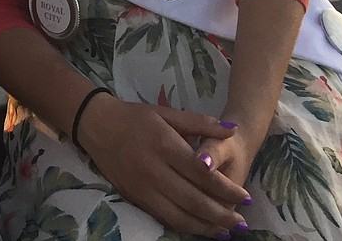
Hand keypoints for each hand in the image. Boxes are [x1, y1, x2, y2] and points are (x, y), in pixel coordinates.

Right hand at [79, 96, 249, 236]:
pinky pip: (164, 218)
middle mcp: (154, 170)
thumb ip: (200, 123)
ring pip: (179, 215)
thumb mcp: (167, 113)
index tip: (245, 197)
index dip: (226, 188)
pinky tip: (200, 228)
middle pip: (194, 199)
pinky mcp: (134, 198)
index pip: (202, 174)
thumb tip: (231, 132)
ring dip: (206, 227)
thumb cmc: (135, 117)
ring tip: (226, 231)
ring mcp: (143, 187)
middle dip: (221, 214)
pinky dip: (185, 226)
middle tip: (242, 222)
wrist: (96, 126)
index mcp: (165, 145)